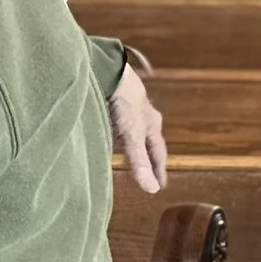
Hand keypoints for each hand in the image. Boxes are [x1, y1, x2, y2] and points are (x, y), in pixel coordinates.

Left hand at [109, 66, 167, 193]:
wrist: (106, 72)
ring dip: (125, 145)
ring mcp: (125, 109)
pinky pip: (111, 123)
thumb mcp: (132, 136)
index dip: (158, 170)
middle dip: (144, 157)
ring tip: (119, 157)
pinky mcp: (108, 103)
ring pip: (127, 132)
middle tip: (143, 173)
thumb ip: (139, 162)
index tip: (160, 185)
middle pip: (144, 142)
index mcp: (151, 124)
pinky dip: (109, 133)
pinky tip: (100, 135)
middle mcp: (141, 117)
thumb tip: (152, 190)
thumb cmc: (124, 101)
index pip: (158, 153)